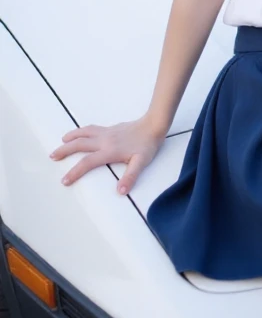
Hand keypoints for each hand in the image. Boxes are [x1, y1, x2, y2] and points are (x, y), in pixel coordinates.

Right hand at [49, 116, 165, 194]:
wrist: (153, 125)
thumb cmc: (147, 145)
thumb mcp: (141, 163)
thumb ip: (130, 177)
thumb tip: (120, 191)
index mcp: (109, 151)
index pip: (87, 162)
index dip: (75, 172)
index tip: (64, 180)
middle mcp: (104, 140)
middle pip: (79, 144)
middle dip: (64, 151)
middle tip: (52, 156)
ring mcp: (106, 133)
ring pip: (83, 133)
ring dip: (71, 137)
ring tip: (61, 142)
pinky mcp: (110, 128)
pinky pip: (91, 129)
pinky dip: (81, 131)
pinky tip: (80, 133)